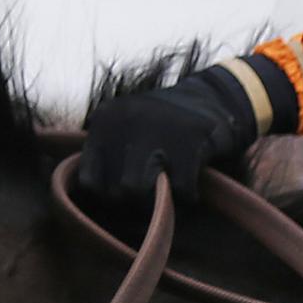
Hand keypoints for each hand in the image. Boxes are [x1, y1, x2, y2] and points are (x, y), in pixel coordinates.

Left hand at [75, 67, 260, 204]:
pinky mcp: (190, 140)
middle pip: (114, 191)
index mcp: (105, 120)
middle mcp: (126, 120)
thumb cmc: (162, 127)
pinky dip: (188, 197)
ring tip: (167, 196)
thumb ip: (106, 156)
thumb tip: (96, 201)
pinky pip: (180, 191)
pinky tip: (190, 185)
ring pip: (137, 192)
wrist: (213, 99)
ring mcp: (158, 129)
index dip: (107, 197)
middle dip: (132, 204)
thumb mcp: (124, 128)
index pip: (89, 181)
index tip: (123, 196)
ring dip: (155, 204)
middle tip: (150, 198)